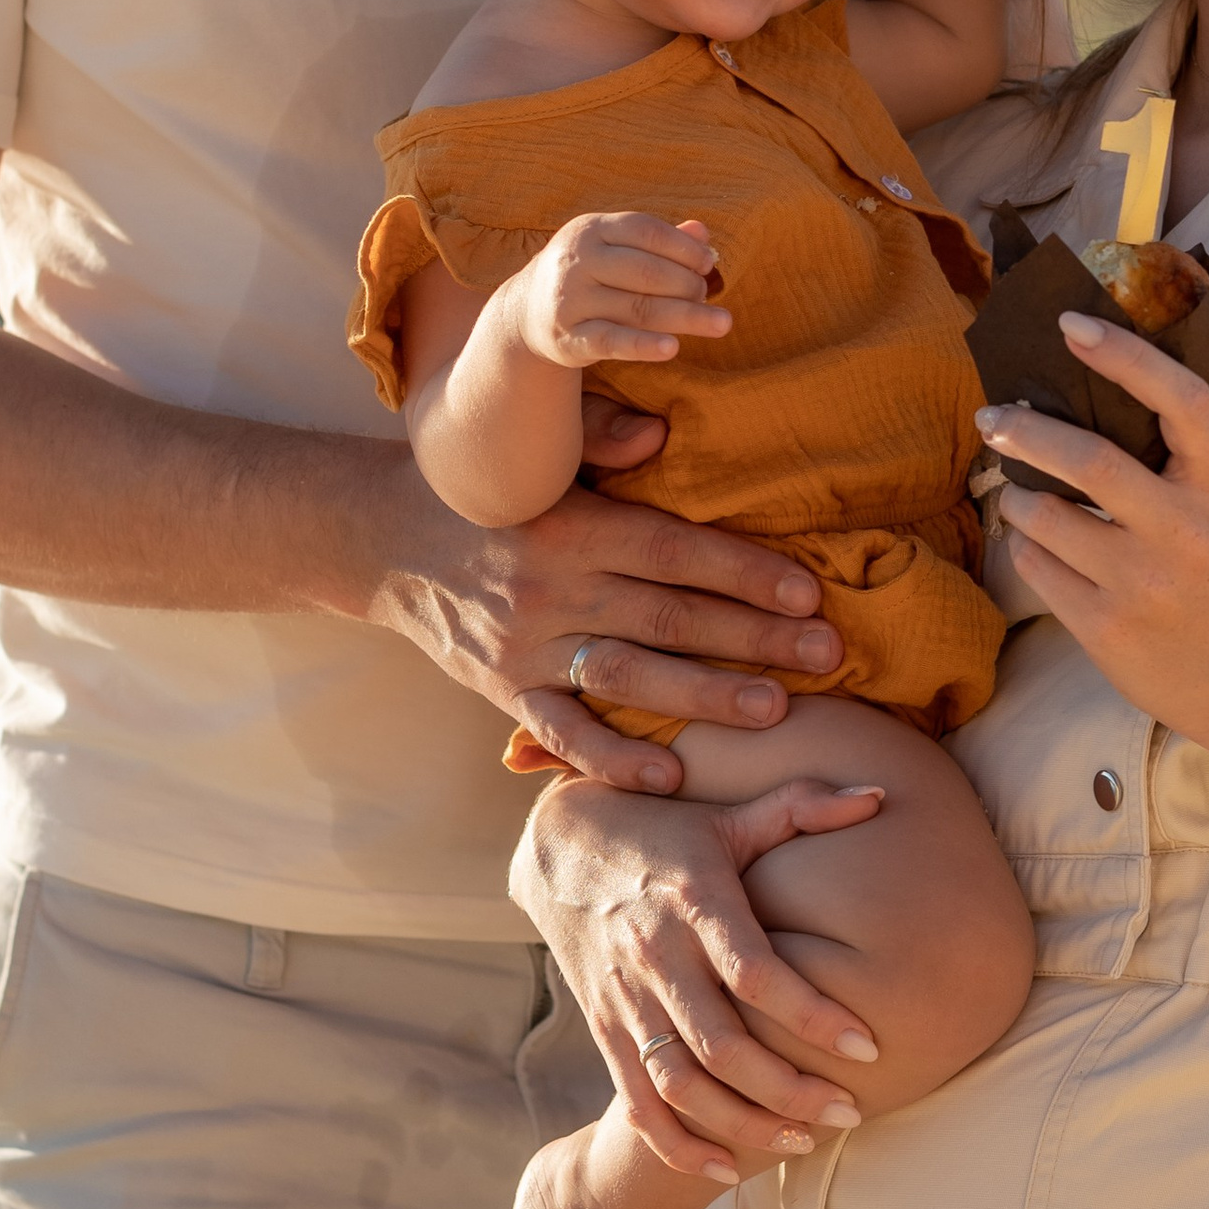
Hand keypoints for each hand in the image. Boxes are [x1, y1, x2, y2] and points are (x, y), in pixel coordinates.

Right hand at [367, 465, 844, 788]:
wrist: (381, 536)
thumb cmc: (486, 489)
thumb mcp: (540, 455)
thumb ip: (603, 443)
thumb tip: (666, 433)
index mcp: (572, 523)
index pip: (674, 550)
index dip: (744, 572)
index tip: (809, 592)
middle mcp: (552, 585)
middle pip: (669, 616)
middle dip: (754, 637)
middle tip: (827, 654)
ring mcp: (526, 642)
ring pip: (628, 675)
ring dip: (705, 695)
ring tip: (775, 709)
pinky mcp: (502, 688)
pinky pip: (562, 729)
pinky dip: (613, 755)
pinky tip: (670, 775)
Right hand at [509, 213, 729, 370]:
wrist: (527, 313)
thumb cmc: (589, 274)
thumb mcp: (614, 248)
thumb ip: (657, 240)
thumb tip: (703, 233)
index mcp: (590, 230)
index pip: (645, 231)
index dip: (683, 246)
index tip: (709, 262)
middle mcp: (576, 262)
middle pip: (646, 272)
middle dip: (687, 284)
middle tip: (709, 295)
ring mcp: (570, 300)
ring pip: (637, 309)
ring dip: (685, 316)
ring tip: (720, 323)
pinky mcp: (568, 338)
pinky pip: (612, 342)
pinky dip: (644, 346)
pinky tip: (673, 348)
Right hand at [514, 773, 884, 1172]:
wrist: (559, 850)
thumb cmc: (666, 831)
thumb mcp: (729, 815)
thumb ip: (804, 808)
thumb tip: (880, 796)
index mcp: (696, 903)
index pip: (756, 972)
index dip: (811, 1014)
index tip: (867, 1046)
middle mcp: (657, 957)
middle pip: (721, 1045)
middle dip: (787, 1089)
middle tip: (849, 1112)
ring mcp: (624, 999)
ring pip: (679, 1084)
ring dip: (739, 1124)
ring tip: (801, 1143)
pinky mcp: (604, 1029)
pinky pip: (636, 1101)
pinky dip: (676, 1144)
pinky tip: (724, 1170)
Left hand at [979, 313, 1208, 781]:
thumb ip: (1162, 457)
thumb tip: (1068, 392)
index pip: (1181, 400)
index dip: (1125, 355)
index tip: (1071, 324)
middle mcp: (1184, 531)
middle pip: (1089, 460)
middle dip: (1024, 432)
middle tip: (992, 418)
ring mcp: (1143, 583)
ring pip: (1043, 517)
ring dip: (1017, 499)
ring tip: (1022, 498)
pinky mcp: (1105, 628)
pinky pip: (1034, 566)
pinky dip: (1025, 548)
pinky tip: (1042, 550)